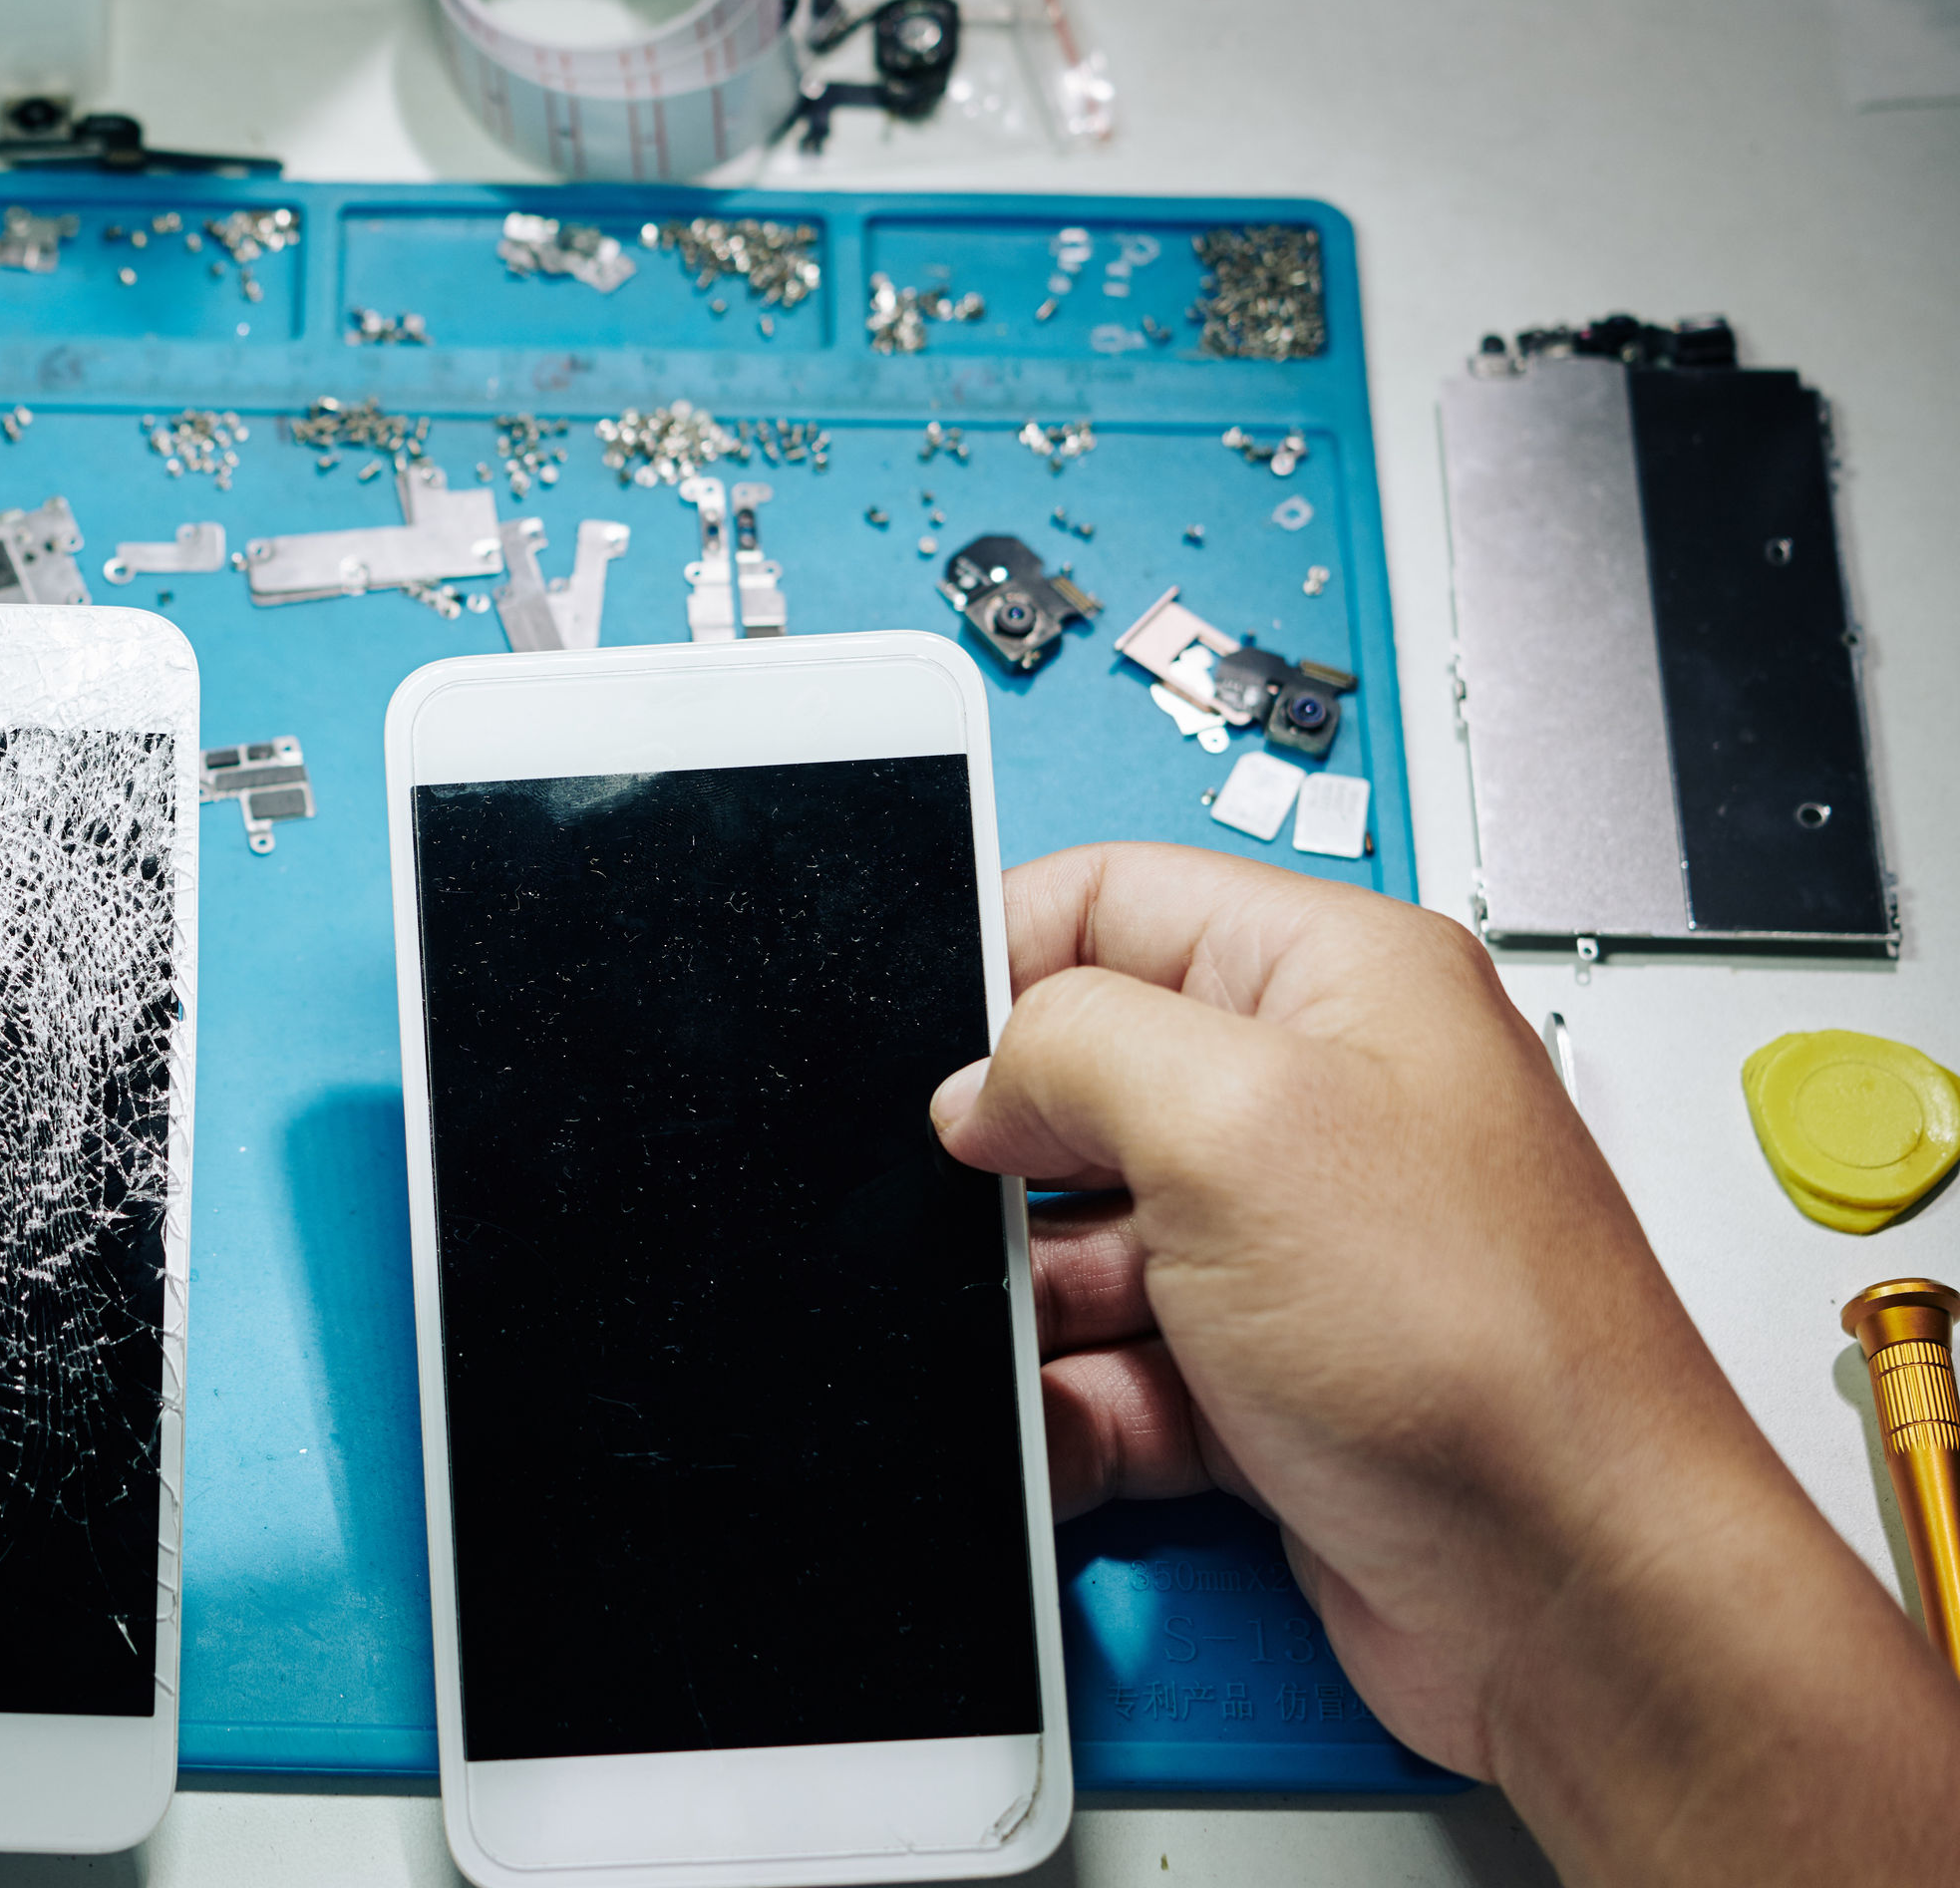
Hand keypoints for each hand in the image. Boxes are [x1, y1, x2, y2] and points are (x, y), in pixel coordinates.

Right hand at [932, 844, 1956, 1880]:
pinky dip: (1075, 1409)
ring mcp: (1289, 1251)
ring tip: (1061, 1350)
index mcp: (1335, 982)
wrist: (1569, 1595)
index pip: (1112, 900)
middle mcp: (1317, 1105)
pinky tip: (1084, 1433)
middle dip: (1006, 1167)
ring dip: (1036, 1308)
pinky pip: (1110, 1369)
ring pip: (1077, 1244)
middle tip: (989, 1220)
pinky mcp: (1264, 1379)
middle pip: (1079, 1086)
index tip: (927, 1047)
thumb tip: (979, 1079)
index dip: (1002, 961)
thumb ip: (1066, 1046)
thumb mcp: (1233, 1122)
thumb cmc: (1490, 1356)